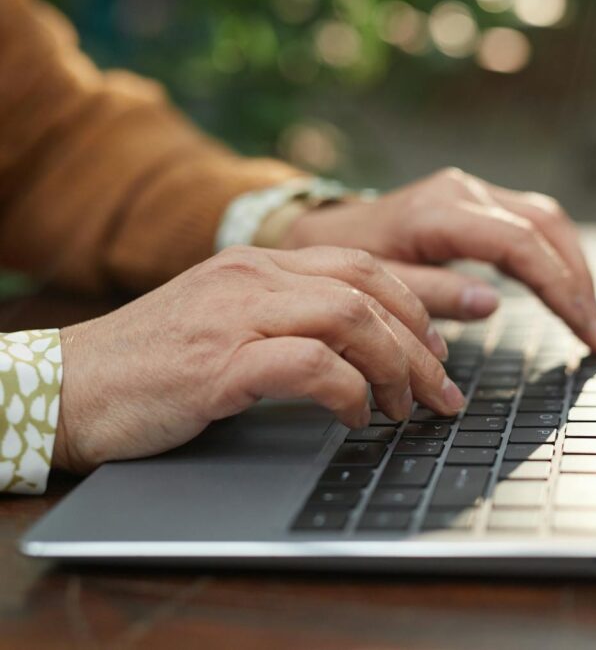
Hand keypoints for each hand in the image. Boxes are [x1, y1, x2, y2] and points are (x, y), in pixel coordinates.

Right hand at [53, 246, 461, 472]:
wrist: (66, 388)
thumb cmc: (153, 365)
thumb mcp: (229, 323)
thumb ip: (289, 320)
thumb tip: (363, 351)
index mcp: (258, 263)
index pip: (363, 265)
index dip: (415, 305)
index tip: (440, 347)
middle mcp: (252, 277)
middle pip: (369, 291)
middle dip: (421, 346)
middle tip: (442, 391)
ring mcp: (235, 315)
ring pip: (351, 320)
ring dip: (395, 369)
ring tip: (405, 410)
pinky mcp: (219, 364)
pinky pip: (311, 366)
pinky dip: (349, 393)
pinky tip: (355, 419)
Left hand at [279, 168, 595, 352]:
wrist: (320, 230)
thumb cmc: (341, 262)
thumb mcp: (377, 286)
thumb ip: (433, 295)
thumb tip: (491, 304)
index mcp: (438, 212)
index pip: (520, 246)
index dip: (561, 290)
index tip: (586, 331)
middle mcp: (463, 192)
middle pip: (546, 227)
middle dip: (578, 282)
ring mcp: (473, 193)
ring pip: (547, 221)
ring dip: (574, 268)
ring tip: (588, 316)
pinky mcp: (478, 203)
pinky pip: (532, 224)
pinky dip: (556, 257)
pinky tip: (566, 289)